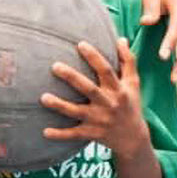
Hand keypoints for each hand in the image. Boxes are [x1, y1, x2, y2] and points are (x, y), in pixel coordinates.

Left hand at [43, 39, 149, 157]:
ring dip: (60, 106)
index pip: (106, 71)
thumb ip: (128, 61)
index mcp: (118, 90)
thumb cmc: (130, 105)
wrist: (133, 138)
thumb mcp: (133, 84)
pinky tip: (44, 132)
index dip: (94, 57)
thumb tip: (121, 38)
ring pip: (77, 112)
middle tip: (55, 66)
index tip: (80, 44)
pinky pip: (73, 134)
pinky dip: (60, 134)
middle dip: (72, 78)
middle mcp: (108, 104)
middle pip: (89, 89)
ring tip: (43, 97)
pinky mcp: (91, 133)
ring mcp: (98, 120)